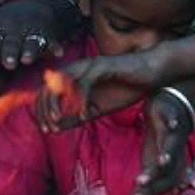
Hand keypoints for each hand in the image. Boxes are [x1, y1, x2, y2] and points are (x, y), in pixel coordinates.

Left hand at [0, 0, 71, 75]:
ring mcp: (32, 30)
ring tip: (27, 60)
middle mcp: (13, 28)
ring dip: (29, 50)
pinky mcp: (48, 33)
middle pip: (11, 42)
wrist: (34, 8)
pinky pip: (52, 40)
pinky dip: (54, 46)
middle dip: (10, 52)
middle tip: (9, 64)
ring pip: (30, 41)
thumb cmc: (6, 29)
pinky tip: (58, 53)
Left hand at [39, 49, 166, 131]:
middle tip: (49, 127)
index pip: (47, 91)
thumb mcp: (97, 109)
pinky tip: (85, 115)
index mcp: (74, 76)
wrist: (151, 75)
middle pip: (49, 86)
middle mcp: (78, 68)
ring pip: (62, 82)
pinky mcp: (102, 66)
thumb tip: (55, 129)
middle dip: (45, 108)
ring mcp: (89, 65)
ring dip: (57, 103)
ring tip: (58, 121)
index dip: (43, 110)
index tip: (47, 129)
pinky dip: (81, 100)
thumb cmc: (125, 89)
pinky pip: (84, 83)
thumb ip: (76, 117)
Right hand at [134, 91, 194, 194]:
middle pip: (168, 169)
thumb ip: (144, 187)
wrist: (172, 115)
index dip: (149, 193)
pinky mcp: (172, 118)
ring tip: (161, 159)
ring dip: (167, 153)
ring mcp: (174, 136)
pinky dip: (173, 122)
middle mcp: (175, 155)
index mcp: (170, 169)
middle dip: (155, 176)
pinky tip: (173, 124)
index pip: (162, 185)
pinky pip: (173, 120)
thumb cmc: (159, 145)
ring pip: (172, 147)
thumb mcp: (149, 166)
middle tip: (139, 183)